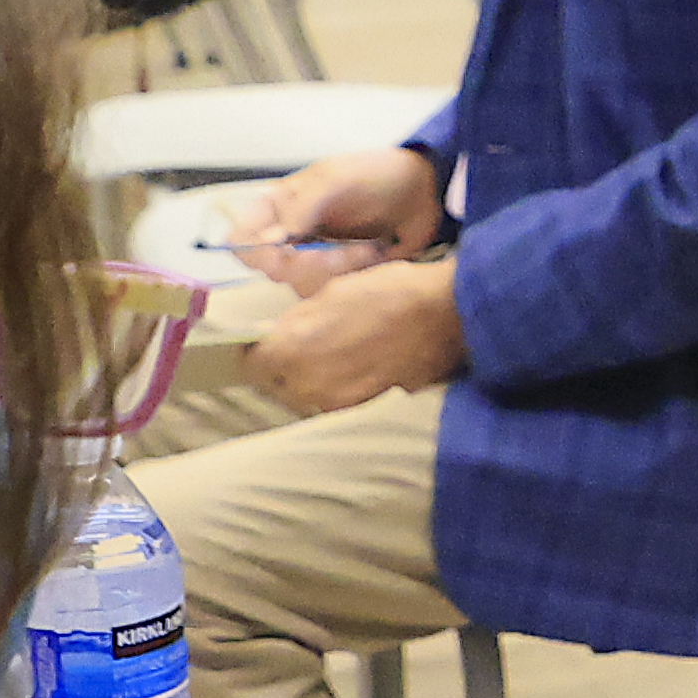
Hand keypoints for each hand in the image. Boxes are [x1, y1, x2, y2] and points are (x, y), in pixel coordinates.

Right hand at [230, 145, 443, 295]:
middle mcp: (288, 238)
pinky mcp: (339, 278)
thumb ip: (301, 207)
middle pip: (273, 272)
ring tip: (367, 249)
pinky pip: (331, 294)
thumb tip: (270, 241)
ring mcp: (313, 260)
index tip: (283, 257)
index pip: (241, 242)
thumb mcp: (336, 179)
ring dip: (338, 270)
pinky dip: (354, 278)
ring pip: (302, 287)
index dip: (255, 255)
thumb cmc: (375, 175)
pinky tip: (374, 257)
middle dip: (309, 265)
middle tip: (342, 252)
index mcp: (276, 208)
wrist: (423, 191)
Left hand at [250, 255, 461, 414]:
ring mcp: (334, 400)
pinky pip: (331, 399)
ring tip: (327, 356)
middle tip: (297, 347)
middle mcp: (306, 384)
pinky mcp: (361, 406)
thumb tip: (278, 333)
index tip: (266, 340)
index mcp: (291, 350)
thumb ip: (298, 320)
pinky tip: (351, 365)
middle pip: (274, 385)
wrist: (445, 316)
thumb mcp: (333, 291)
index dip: (257, 350)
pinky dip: (333, 386)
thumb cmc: (389, 293)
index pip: (251, 363)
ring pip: (302, 395)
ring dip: (306, 379)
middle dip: (280, 367)